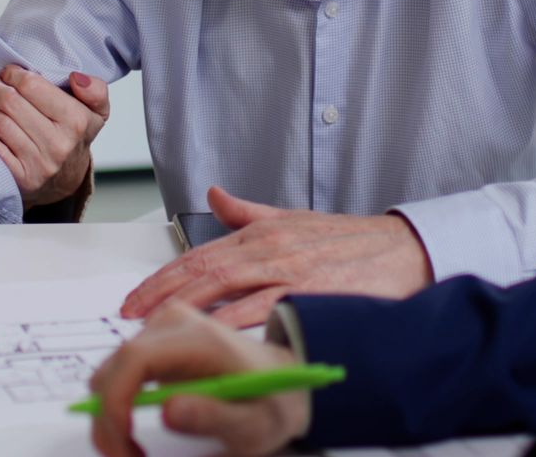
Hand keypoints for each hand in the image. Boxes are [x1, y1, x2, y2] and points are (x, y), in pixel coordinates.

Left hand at [0, 66, 108, 206]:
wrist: (67, 178)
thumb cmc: (76, 135)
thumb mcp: (96, 111)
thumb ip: (95, 89)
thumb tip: (76, 77)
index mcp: (76, 121)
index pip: (33, 86)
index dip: (14, 74)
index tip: (8, 71)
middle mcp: (58, 144)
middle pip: (11, 103)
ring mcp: (39, 164)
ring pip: (0, 123)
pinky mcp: (22, 178)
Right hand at [88, 301, 307, 456]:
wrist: (279, 379)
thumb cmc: (269, 402)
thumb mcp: (253, 424)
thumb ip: (214, 418)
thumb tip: (169, 410)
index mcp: (197, 339)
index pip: (134, 358)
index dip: (115, 402)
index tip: (123, 443)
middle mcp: (170, 323)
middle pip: (112, 369)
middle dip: (108, 421)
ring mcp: (158, 329)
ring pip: (107, 375)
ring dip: (110, 418)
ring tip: (135, 451)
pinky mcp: (151, 342)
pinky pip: (116, 376)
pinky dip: (116, 408)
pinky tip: (135, 430)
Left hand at [121, 187, 433, 327]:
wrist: (405, 251)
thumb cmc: (352, 243)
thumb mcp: (294, 219)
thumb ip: (248, 213)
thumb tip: (213, 196)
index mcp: (261, 233)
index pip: (198, 255)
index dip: (162, 278)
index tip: (134, 298)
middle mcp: (270, 249)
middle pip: (202, 273)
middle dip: (162, 296)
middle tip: (130, 318)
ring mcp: (290, 272)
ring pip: (226, 291)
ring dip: (187, 313)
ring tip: (157, 333)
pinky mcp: (311, 295)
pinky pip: (265, 312)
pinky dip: (236, 325)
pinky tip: (211, 340)